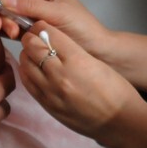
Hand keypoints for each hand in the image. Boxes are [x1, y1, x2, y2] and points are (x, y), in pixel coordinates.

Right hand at [0, 0, 109, 55]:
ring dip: (4, 21)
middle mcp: (37, 0)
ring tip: (8, 32)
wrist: (96, 52)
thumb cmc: (83, 28)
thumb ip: (31, 6)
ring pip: (10, 14)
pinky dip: (9, 32)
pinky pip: (14, 28)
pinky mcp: (32, 33)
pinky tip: (11, 37)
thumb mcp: (58, 13)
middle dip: (1, 8)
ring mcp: (33, 17)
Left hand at [18, 23, 146, 147]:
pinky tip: (30, 68)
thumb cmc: (115, 90)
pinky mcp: (49, 106)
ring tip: (31, 51)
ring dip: (27, 54)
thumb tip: (52, 40)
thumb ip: (73, 51)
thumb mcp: (96, 62)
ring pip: (26, 64)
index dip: (42, 26)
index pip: (49, 34)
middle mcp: (61, 75)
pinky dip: (26, 72)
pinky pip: (28, 84)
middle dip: (31, 38)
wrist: (120, 122)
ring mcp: (52, 92)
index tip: (41, 25)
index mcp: (77, 60)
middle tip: (32, 36)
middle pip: (33, 47)